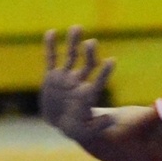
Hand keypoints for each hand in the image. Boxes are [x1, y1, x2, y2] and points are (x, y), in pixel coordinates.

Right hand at [41, 26, 114, 142]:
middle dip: (89, 53)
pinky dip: (50, 46)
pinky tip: (50, 32)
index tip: (111, 61)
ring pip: (70, 56)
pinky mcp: (52, 76)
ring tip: (77, 28)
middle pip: (86, 64)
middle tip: (91, 43)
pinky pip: (50, 59)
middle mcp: (78, 82)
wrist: (62, 122)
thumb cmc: (77, 129)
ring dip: (73, 42)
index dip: (104, 72)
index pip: (98, 81)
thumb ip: (97, 126)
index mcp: (88, 94)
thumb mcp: (86, 132)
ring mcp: (65, 77)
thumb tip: (109, 118)